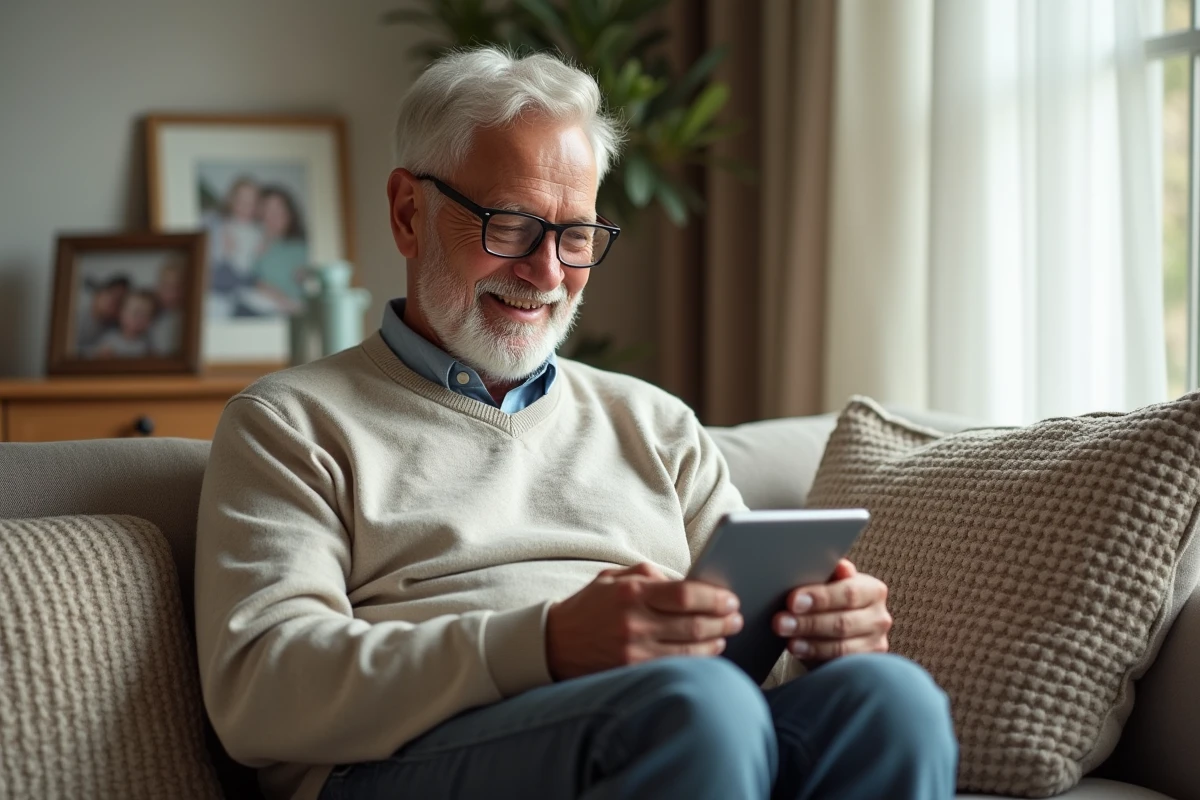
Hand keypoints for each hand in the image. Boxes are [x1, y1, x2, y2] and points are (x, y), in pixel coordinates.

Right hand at [545, 562, 742, 680]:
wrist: (553, 643)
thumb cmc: (590, 606)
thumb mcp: (615, 578)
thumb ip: (651, 575)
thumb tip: (690, 582)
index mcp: (631, 593)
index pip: (685, 595)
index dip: (714, 598)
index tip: (730, 599)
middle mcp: (633, 623)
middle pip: (693, 624)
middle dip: (722, 621)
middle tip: (737, 617)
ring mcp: (632, 651)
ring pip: (689, 651)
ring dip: (715, 642)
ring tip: (725, 634)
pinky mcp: (631, 672)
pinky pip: (675, 668)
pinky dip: (697, 661)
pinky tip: (708, 653)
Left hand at [772, 559, 891, 661]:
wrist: (836, 626)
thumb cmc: (830, 599)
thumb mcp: (830, 583)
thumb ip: (830, 573)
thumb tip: (839, 566)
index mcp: (873, 590)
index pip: (849, 593)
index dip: (820, 597)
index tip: (792, 601)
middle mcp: (880, 617)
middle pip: (843, 622)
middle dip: (808, 622)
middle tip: (780, 621)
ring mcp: (875, 643)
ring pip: (841, 646)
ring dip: (809, 642)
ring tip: (786, 637)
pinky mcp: (866, 663)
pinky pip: (839, 662)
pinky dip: (815, 655)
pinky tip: (797, 649)